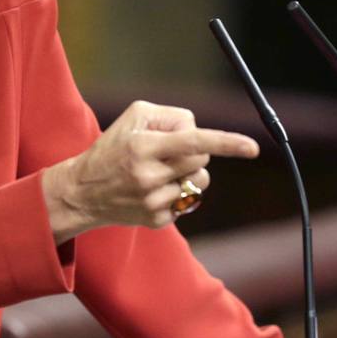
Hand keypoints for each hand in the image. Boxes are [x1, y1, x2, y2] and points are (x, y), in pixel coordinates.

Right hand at [42, 100, 259, 242]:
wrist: (83, 192)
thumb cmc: (113, 147)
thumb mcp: (134, 117)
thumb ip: (171, 117)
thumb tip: (200, 133)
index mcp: (144, 147)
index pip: (194, 142)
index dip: (227, 143)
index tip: (253, 148)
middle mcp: (149, 176)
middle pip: (201, 160)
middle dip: (195, 152)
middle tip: (170, 151)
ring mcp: (153, 202)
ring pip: (199, 182)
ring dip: (190, 173)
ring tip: (163, 171)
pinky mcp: (157, 221)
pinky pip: (187, 201)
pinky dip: (178, 192)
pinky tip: (153, 191)